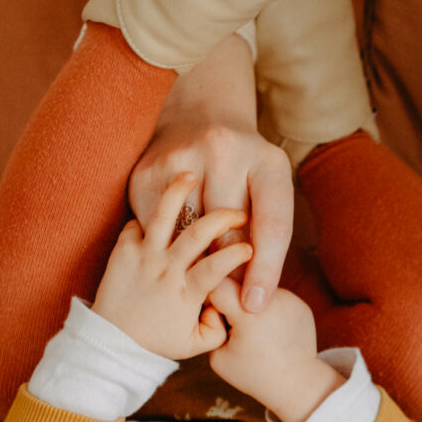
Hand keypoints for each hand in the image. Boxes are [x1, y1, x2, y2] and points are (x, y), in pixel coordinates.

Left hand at [90, 174, 250, 358]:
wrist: (111, 342)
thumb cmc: (158, 342)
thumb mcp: (196, 344)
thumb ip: (220, 326)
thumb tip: (227, 302)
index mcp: (186, 293)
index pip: (216, 267)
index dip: (236, 254)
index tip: (250, 248)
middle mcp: (165, 271)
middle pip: (195, 234)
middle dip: (221, 217)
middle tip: (238, 213)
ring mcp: (143, 258)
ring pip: (162, 217)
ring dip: (178, 193)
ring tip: (191, 175)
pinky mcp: (123, 251)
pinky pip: (137, 222)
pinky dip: (148, 215)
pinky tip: (162, 206)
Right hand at [125, 35, 295, 309]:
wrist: (202, 117)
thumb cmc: (245, 171)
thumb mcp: (269, 188)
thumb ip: (266, 232)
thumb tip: (252, 297)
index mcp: (268, 161)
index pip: (272, 224)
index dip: (265, 270)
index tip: (256, 305)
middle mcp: (226, 151)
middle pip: (225, 232)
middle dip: (227, 268)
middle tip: (225, 294)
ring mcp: (183, 157)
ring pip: (189, 232)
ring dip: (193, 258)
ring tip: (196, 273)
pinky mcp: (149, 170)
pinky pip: (159, 225)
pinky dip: (167, 243)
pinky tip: (171, 248)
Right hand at [207, 278, 343, 421]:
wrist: (296, 384)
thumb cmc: (253, 374)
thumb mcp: (218, 356)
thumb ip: (210, 326)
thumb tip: (209, 301)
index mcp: (249, 315)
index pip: (217, 285)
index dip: (209, 297)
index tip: (212, 314)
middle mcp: (271, 301)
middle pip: (238, 280)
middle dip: (229, 297)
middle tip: (231, 322)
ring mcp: (289, 300)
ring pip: (257, 287)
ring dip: (249, 301)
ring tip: (255, 330)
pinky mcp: (300, 303)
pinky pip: (274, 297)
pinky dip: (267, 308)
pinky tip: (271, 330)